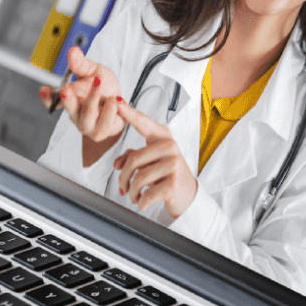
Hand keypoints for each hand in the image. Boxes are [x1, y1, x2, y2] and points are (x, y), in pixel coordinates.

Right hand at [38, 46, 123, 143]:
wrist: (121, 104)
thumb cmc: (104, 88)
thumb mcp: (93, 71)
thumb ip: (82, 64)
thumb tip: (73, 51)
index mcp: (69, 99)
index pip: (53, 100)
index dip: (47, 97)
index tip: (44, 89)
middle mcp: (76, 114)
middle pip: (69, 110)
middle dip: (67, 100)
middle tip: (65, 90)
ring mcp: (88, 125)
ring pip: (87, 118)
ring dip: (93, 100)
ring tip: (100, 83)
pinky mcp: (103, 131)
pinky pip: (105, 124)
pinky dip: (111, 110)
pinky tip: (115, 100)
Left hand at [113, 100, 197, 218]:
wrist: (188, 197)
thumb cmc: (167, 176)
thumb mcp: (151, 163)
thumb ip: (133, 157)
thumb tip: (117, 164)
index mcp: (163, 138)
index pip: (143, 123)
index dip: (129, 113)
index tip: (117, 102)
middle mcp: (170, 147)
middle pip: (133, 160)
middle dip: (123, 178)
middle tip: (123, 188)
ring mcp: (173, 164)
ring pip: (138, 178)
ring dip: (131, 192)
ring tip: (133, 196)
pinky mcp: (173, 183)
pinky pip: (146, 193)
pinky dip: (140, 202)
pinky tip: (142, 203)